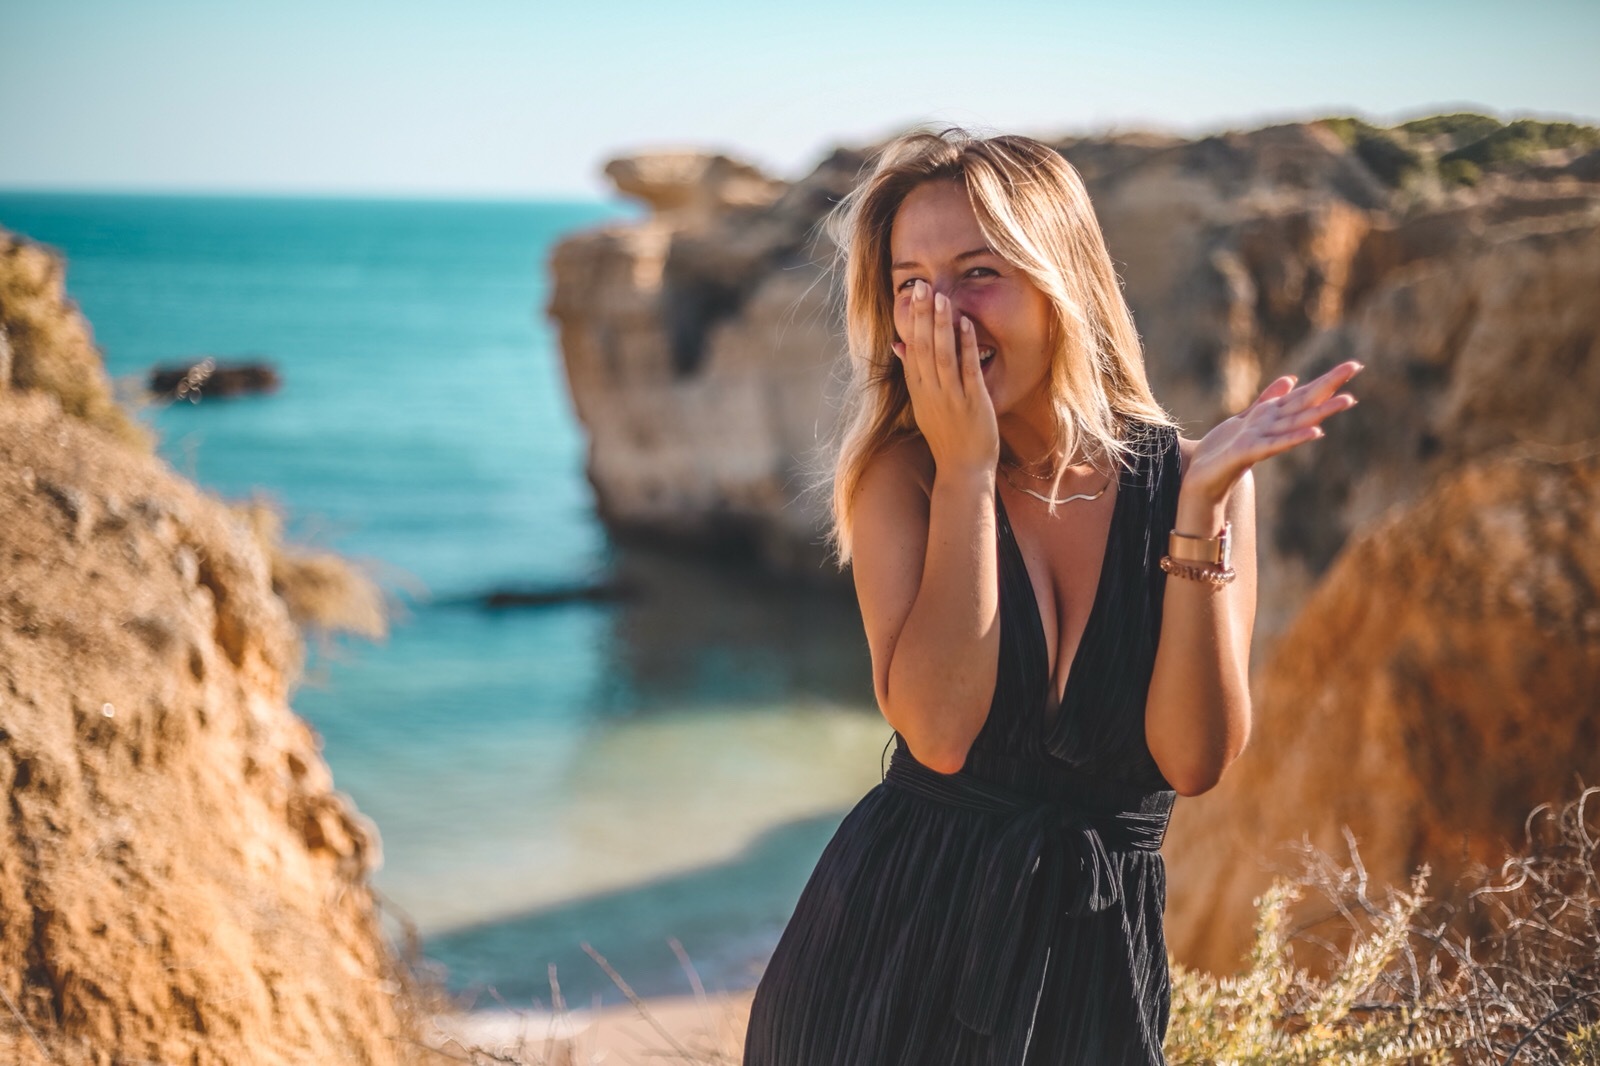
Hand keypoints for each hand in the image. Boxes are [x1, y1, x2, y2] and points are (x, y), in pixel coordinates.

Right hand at [892, 281, 997, 475]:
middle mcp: (930, 391)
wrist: (963, 470)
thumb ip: (913, 373)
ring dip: (941, 325)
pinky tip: (966, 323)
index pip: (910, 349)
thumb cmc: (947, 436)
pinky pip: (967, 370)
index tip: (909, 294)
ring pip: (941, 355)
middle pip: (922, 347)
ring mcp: (950, 397)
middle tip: (920, 285)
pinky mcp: (972, 403)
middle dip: (921, 315)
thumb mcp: (924, 404)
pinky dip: (966, 345)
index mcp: (918, 390)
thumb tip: (898, 344)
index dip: (910, 320)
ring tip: (941, 297)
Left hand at [1184, 360, 1363, 507]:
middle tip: (1356, 367)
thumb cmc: (1223, 450)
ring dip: (1323, 411)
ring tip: (1347, 399)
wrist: (1201, 476)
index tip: (1352, 365)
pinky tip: (1316, 432)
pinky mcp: (1249, 451)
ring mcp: (1264, 439)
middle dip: (1330, 385)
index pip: (1304, 394)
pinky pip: (1276, 444)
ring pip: (1298, 421)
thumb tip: (1292, 379)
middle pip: (1306, 402)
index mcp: (1272, 416)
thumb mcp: (1245, 418)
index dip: (1326, 380)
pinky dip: (1295, 437)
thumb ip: (1268, 400)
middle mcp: (1273, 426)